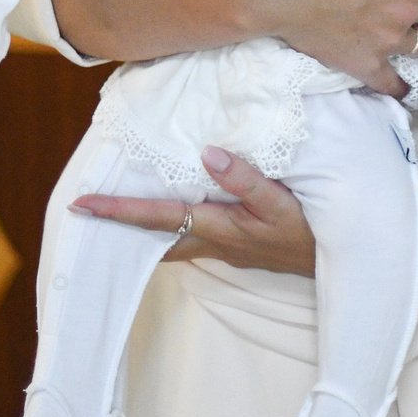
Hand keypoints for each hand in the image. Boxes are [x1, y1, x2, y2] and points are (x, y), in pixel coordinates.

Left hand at [73, 146, 315, 275]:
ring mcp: (225, 247)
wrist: (334, 263)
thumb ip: (245, 178)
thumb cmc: (309, 232)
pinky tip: (174, 212)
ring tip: (119, 212)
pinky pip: (191, 236)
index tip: (83, 204)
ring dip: (144, 228)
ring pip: (172, 239)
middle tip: (88, 212)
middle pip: (155, 235)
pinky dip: (171, 226)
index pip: (158, 217)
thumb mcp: (283, 203)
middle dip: (120, 226)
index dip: (119, 211)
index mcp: (218, 228)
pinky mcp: (237, 246)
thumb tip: (206, 153)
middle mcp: (213, 241)